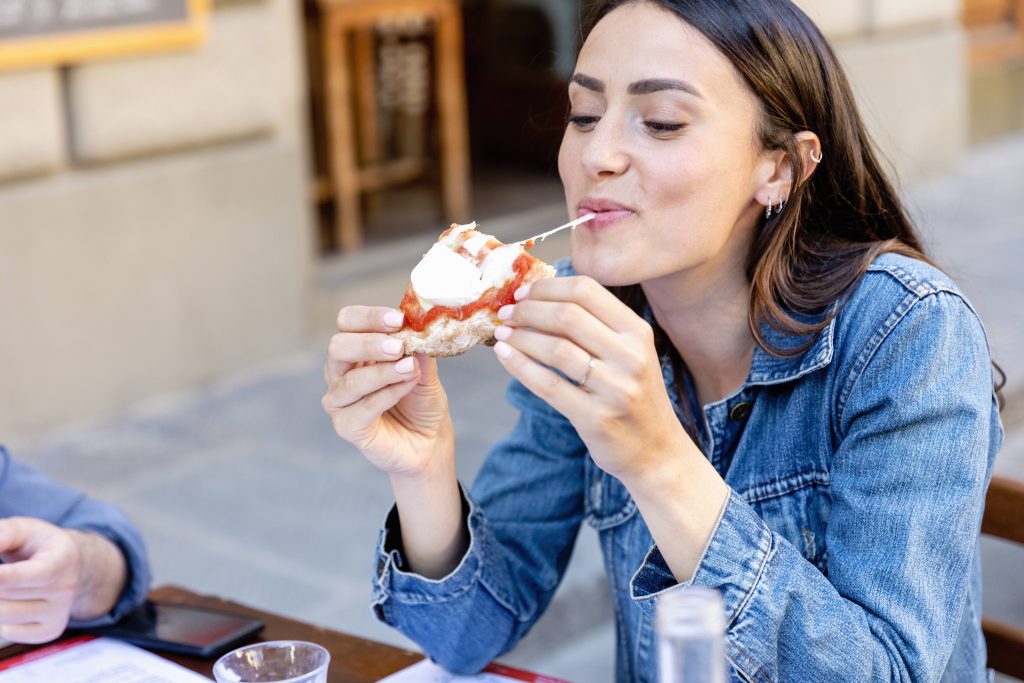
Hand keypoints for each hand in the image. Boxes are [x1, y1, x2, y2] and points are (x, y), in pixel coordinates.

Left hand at [0, 517, 122, 643]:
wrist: (65, 564)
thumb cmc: (36, 543)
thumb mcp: (22, 529)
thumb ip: (3, 534)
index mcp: (64, 557)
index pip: (38, 574)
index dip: (7, 577)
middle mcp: (68, 587)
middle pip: (10, 594)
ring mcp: (61, 611)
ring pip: (6, 615)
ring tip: (1, 587)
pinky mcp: (52, 630)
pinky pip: (11, 632)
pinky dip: (0, 621)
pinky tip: (8, 603)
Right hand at [322, 306, 454, 477]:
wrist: (430, 442)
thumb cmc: (422, 403)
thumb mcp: (425, 370)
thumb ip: (418, 350)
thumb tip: (416, 328)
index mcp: (356, 351)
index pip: (347, 322)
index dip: (368, 317)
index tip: (397, 319)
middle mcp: (341, 373)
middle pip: (337, 347)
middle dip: (368, 343)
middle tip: (398, 346)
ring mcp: (340, 401)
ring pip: (349, 380)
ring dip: (382, 372)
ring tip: (409, 368)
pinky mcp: (347, 427)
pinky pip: (362, 407)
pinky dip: (387, 394)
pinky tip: (406, 386)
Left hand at [492, 276, 686, 483]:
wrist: (656, 451)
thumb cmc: (632, 396)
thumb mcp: (628, 354)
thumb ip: (594, 326)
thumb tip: (538, 298)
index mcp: (637, 331)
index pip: (587, 290)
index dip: (548, 286)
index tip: (523, 292)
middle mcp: (630, 356)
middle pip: (568, 315)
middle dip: (528, 310)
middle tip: (507, 314)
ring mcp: (615, 388)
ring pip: (555, 348)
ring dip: (520, 337)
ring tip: (502, 334)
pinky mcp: (596, 418)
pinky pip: (548, 385)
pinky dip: (520, 366)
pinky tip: (504, 355)